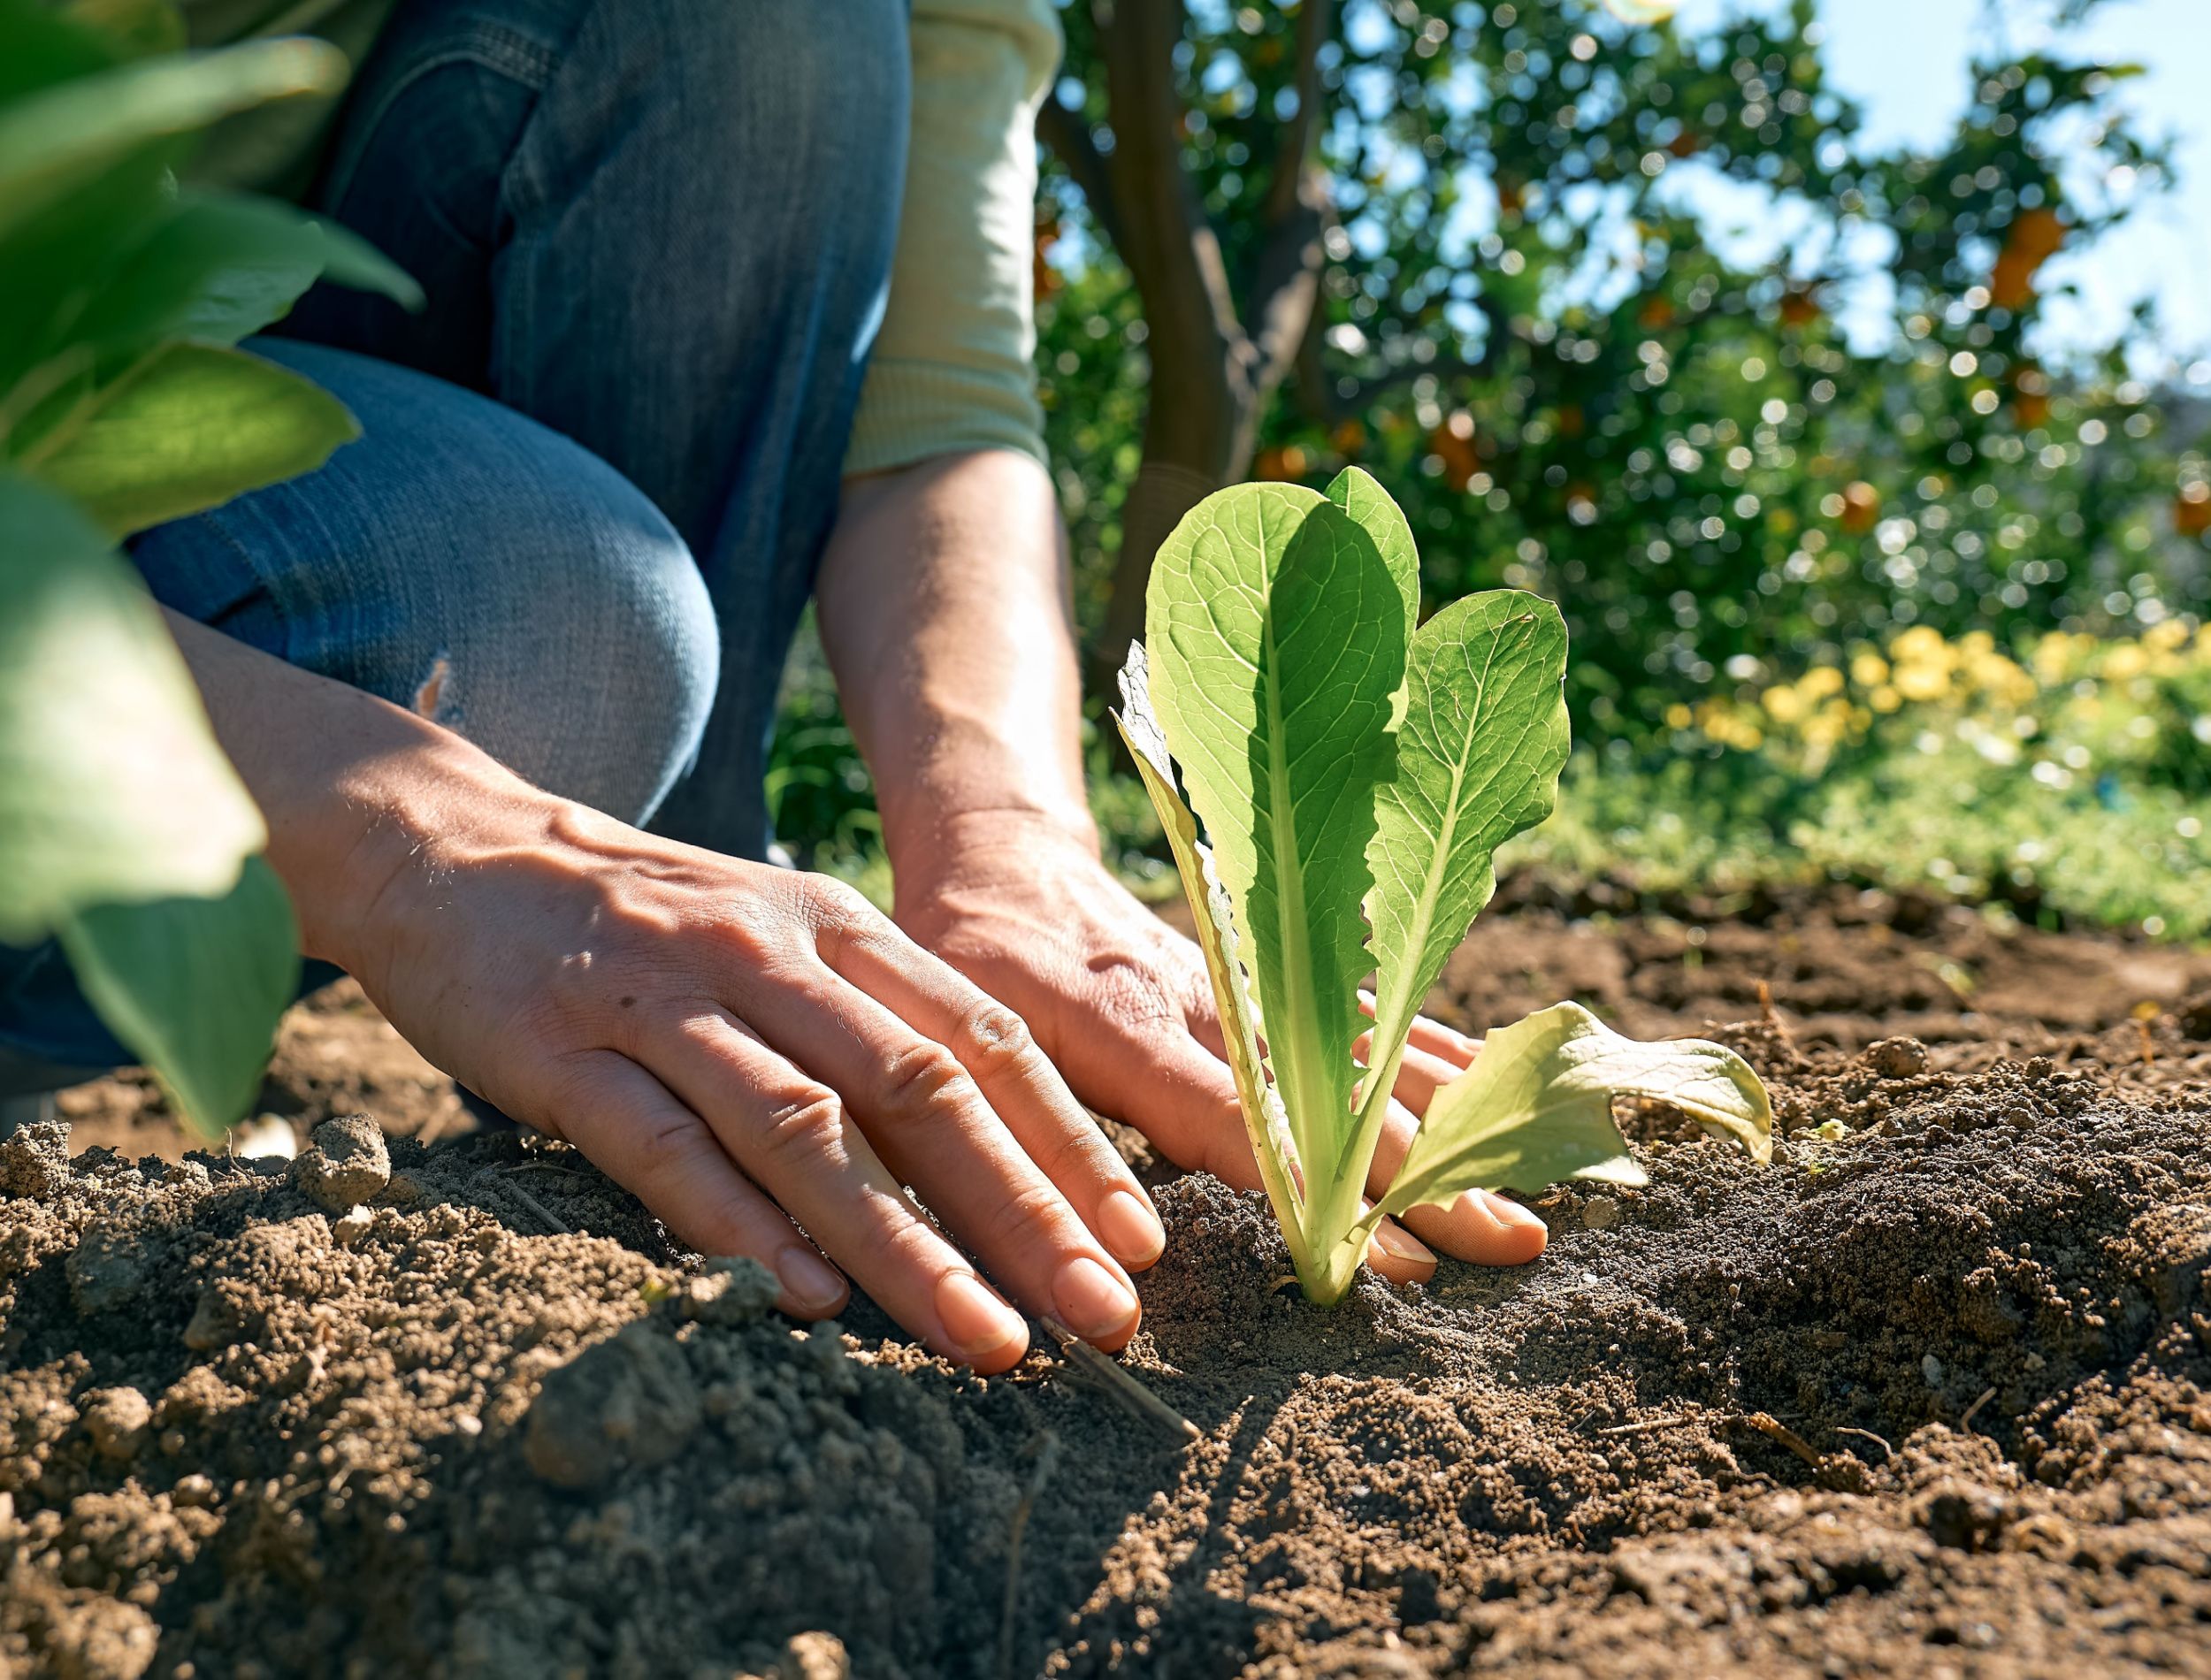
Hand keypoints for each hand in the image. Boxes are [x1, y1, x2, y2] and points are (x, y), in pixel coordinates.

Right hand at [333, 768, 1166, 1373]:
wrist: (457, 848)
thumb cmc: (650, 921)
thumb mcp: (784, 940)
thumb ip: (877, 1027)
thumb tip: (997, 1158)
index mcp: (841, 929)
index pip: (983, 1039)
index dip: (1068, 1141)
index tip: (1140, 1241)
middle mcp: (770, 956)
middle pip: (920, 1088)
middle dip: (1023, 1209)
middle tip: (1101, 1314)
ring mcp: (665, 1000)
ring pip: (806, 1128)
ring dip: (903, 1242)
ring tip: (982, 1338)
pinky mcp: (561, 1049)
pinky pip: (660, 1143)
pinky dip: (736, 1221)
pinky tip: (801, 1296)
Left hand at [894, 812, 1549, 1283]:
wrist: (1001, 862)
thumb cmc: (966, 972)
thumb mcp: (964, 1048)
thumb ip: (1022, 1142)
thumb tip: (1104, 1259)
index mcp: (1123, 1025)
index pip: (1238, 1119)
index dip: (1316, 1187)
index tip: (1389, 1252)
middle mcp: (1209, 1000)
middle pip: (1333, 1095)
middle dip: (1426, 1171)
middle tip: (1510, 1241)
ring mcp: (1253, 980)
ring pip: (1369, 1050)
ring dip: (1454, 1119)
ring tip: (1534, 1187)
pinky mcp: (1273, 969)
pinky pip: (1369, 1009)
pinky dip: (1439, 1051)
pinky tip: (1504, 1091)